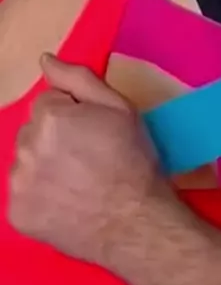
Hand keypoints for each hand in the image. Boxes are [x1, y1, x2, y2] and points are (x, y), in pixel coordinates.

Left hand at [8, 54, 167, 267]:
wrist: (139, 224)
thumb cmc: (135, 165)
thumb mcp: (121, 110)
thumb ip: (79, 79)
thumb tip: (45, 60)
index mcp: (49, 117)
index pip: (49, 105)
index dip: (75, 118)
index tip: (95, 137)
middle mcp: (25, 147)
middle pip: (33, 133)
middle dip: (55, 142)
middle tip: (89, 162)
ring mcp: (18, 183)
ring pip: (26, 164)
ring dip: (45, 169)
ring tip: (79, 185)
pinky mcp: (18, 214)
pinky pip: (24, 197)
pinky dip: (41, 200)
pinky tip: (68, 205)